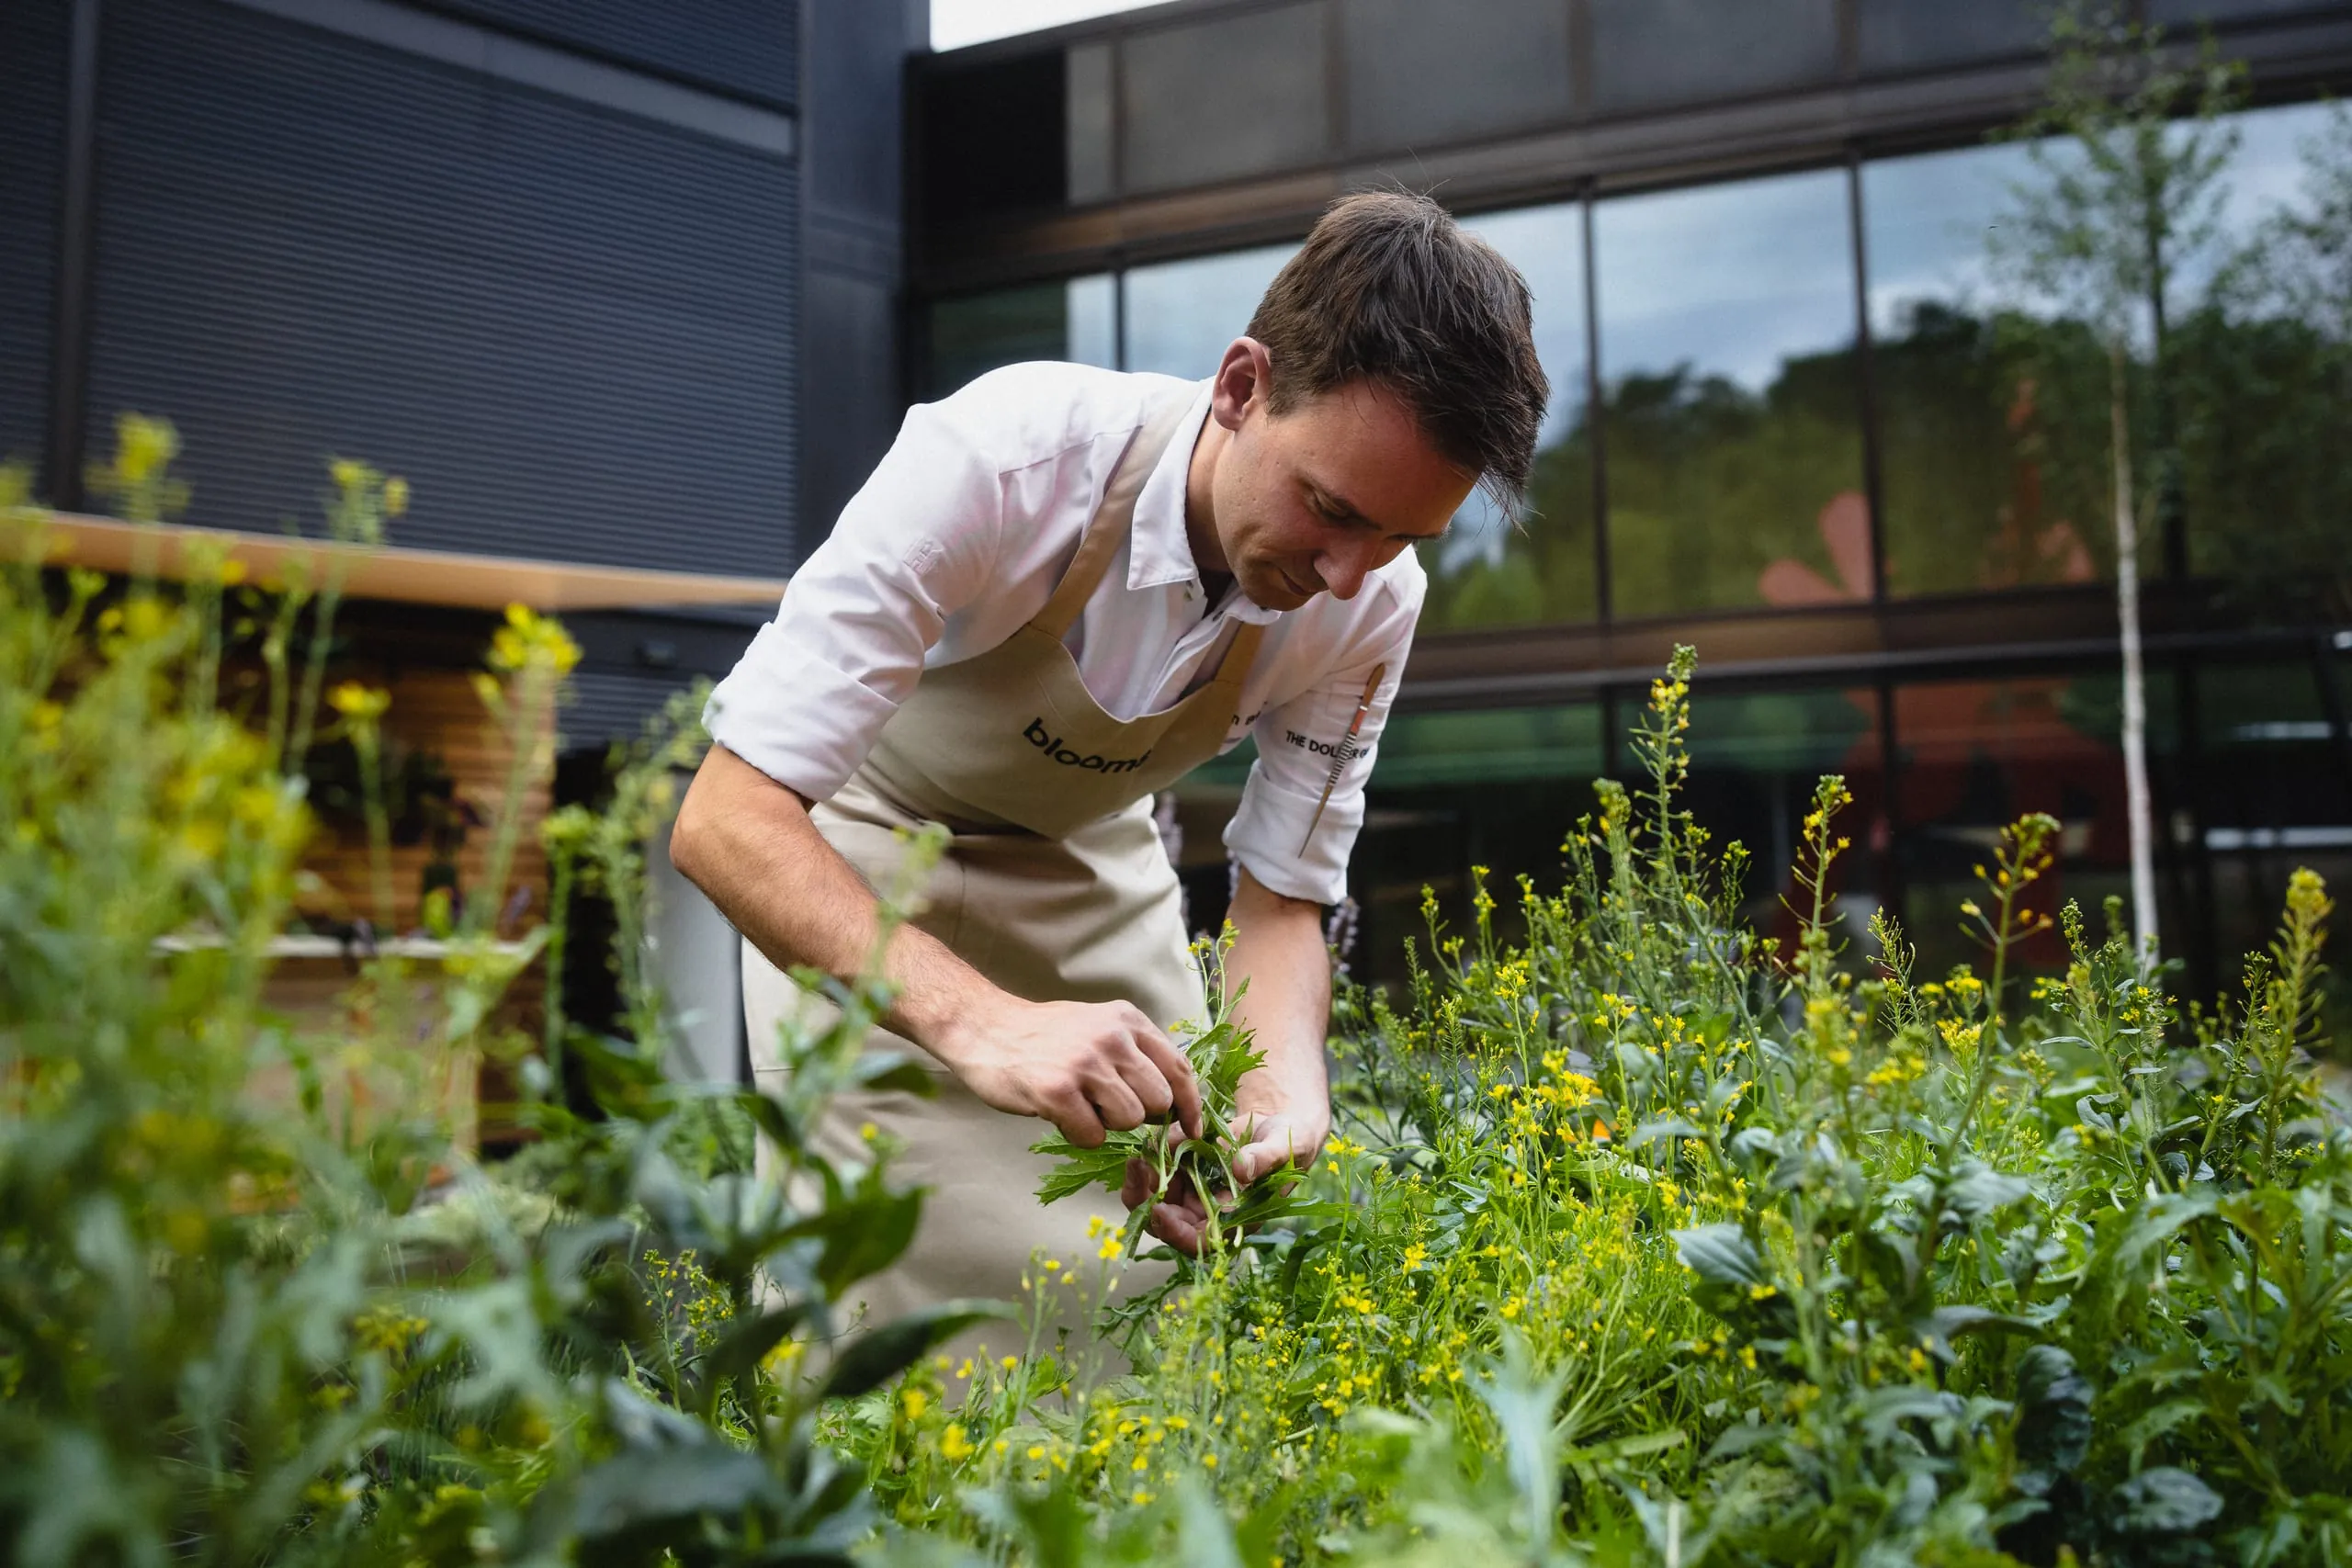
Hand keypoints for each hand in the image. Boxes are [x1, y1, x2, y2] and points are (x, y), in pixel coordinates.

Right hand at [930, 994, 1202, 1148]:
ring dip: (1108, 1125)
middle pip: (1159, 1101)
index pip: (1179, 1069)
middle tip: (1106, 1108)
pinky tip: (1061, 1114)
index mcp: (1127, 1020)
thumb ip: (1135, 1053)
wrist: (983, 1028)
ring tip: (1080, 1105)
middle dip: (1140, 1115)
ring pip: (1131, 1120)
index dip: (1190, 1106)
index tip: (1191, 1130)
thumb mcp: (1098, 1026)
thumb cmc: (1043, 1035)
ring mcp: (1086, 1064)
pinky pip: (1094, 1135)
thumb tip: (1173, 1101)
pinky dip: (1080, 1135)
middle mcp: (1112, 1038)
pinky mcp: (1058, 1090)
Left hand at [1120, 1081, 1328, 1255]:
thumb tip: (1241, 1169)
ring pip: (1157, 1203)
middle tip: (1140, 1172)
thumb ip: (1265, 1158)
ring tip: (1138, 1158)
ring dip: (1142, 1185)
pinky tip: (1145, 1147)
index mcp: (1237, 1219)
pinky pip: (1158, 1178)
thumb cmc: (1289, 1141)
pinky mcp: (1185, 1174)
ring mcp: (1196, 1195)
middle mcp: (1212, 1213)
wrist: (1279, 1125)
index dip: (1178, 1233)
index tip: (1160, 1212)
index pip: (1202, 1241)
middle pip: (1170, 1226)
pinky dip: (1148, 1166)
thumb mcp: (1283, 1146)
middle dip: (1148, 1205)